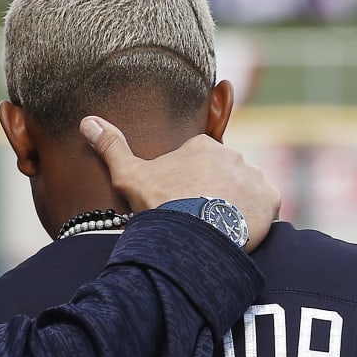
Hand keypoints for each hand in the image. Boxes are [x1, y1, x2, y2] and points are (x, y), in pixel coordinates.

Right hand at [82, 116, 279, 251]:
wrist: (191, 236)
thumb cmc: (160, 204)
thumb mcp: (129, 175)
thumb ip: (111, 146)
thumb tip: (87, 121)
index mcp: (202, 146)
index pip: (200, 164)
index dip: (189, 186)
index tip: (181, 204)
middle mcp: (233, 154)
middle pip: (224, 176)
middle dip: (215, 194)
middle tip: (199, 219)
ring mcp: (253, 176)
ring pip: (245, 191)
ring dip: (236, 206)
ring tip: (217, 228)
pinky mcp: (270, 199)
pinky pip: (266, 207)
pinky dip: (256, 219)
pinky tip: (237, 232)